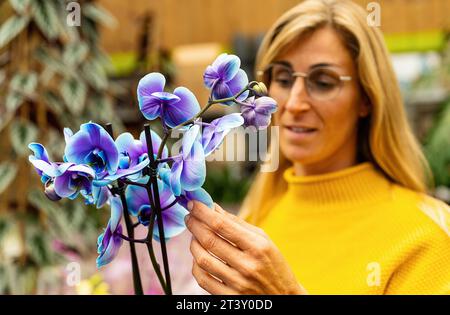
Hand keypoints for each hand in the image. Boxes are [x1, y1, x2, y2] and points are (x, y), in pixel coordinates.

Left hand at [185, 201, 306, 294]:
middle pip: (209, 240)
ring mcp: (238, 284)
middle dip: (194, 225)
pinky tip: (198, 257)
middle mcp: (247, 265)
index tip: (193, 203)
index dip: (203, 212)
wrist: (284, 297)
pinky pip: (202, 279)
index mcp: (258, 247)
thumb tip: (214, 208)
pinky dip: (195, 265)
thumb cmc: (273, 264)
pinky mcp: (229, 298)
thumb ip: (238, 224)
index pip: (221, 225)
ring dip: (193, 244)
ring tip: (194, 236)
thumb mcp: (263, 240)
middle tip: (189, 217)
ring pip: (202, 259)